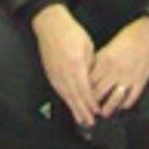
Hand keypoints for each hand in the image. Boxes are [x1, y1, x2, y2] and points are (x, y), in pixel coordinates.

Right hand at [31, 4, 97, 128]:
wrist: (50, 24)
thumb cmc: (70, 32)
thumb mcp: (87, 46)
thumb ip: (90, 65)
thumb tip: (93, 80)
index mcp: (75, 66)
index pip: (85, 90)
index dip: (91, 104)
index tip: (98, 112)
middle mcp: (64, 73)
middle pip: (75, 97)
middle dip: (83, 112)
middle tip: (90, 123)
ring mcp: (55, 74)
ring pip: (66, 96)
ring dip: (74, 109)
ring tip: (80, 120)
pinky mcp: (50, 73)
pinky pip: (59, 90)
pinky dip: (65, 100)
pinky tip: (69, 105)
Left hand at [88, 16, 148, 116]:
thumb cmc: (132, 34)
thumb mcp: (110, 44)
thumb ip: (101, 59)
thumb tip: (92, 70)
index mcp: (105, 59)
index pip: (88, 80)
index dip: (82, 89)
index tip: (80, 94)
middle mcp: (115, 71)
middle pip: (98, 92)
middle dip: (91, 102)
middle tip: (88, 109)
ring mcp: (128, 78)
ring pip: (113, 100)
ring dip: (107, 109)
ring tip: (103, 113)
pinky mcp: (141, 82)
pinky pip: (130, 99)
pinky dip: (125, 105)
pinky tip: (121, 106)